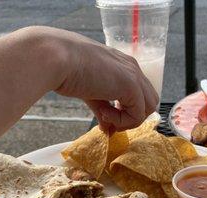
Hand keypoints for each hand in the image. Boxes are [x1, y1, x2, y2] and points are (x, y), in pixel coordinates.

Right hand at [42, 27, 158, 131]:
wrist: (56, 58)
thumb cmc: (66, 69)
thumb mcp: (90, 93)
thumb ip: (103, 110)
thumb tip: (107, 130)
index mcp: (123, 65)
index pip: (138, 93)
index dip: (126, 110)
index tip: (106, 117)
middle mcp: (132, 68)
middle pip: (149, 101)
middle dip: (132, 116)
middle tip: (109, 119)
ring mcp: (134, 75)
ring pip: (149, 108)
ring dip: (128, 120)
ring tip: (105, 115)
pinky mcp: (131, 86)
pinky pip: (137, 114)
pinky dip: (122, 121)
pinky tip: (103, 113)